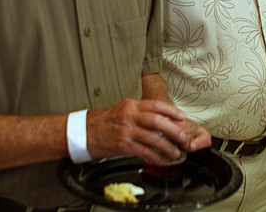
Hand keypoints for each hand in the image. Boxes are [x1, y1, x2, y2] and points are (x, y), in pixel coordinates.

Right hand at [85, 99, 202, 164]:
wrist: (82, 132)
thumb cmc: (102, 122)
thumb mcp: (121, 110)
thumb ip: (138, 113)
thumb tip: (159, 121)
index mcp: (131, 105)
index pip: (156, 105)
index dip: (172, 111)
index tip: (182, 117)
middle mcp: (129, 115)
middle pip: (158, 121)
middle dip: (174, 130)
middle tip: (183, 138)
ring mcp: (126, 130)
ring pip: (153, 138)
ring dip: (167, 147)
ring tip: (175, 152)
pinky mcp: (122, 144)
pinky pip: (144, 151)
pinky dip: (155, 157)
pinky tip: (161, 160)